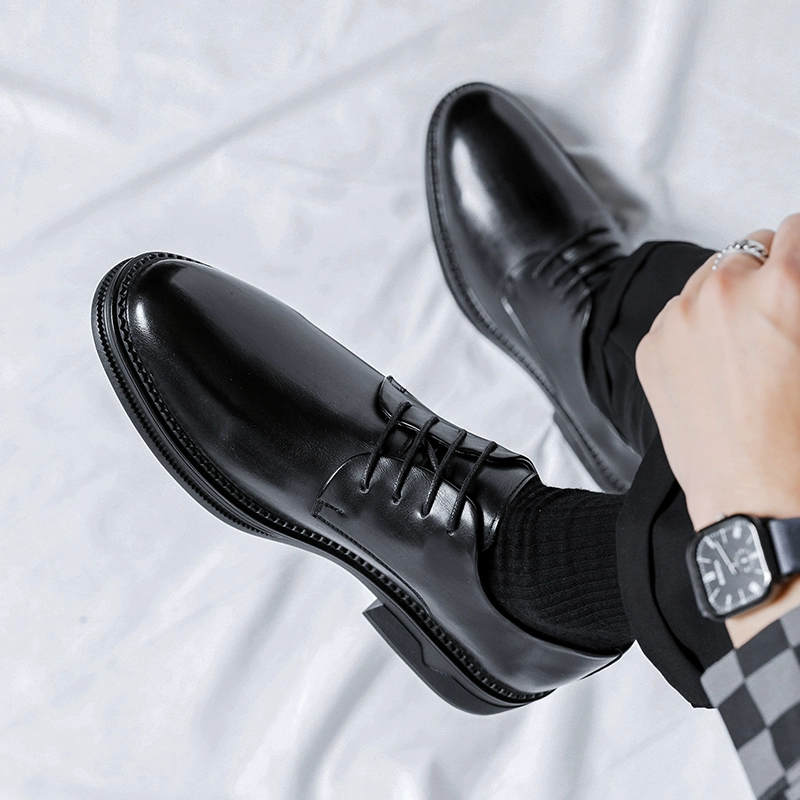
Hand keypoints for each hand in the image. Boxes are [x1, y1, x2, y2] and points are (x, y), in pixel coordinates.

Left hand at [635, 214, 799, 643]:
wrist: (759, 507)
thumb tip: (794, 273)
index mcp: (782, 288)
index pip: (796, 228)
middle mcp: (719, 294)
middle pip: (751, 248)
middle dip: (771, 275)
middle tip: (784, 318)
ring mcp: (676, 321)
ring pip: (709, 278)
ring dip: (730, 297)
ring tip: (749, 346)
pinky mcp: (650, 349)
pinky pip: (677, 314)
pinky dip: (695, 327)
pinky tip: (718, 366)